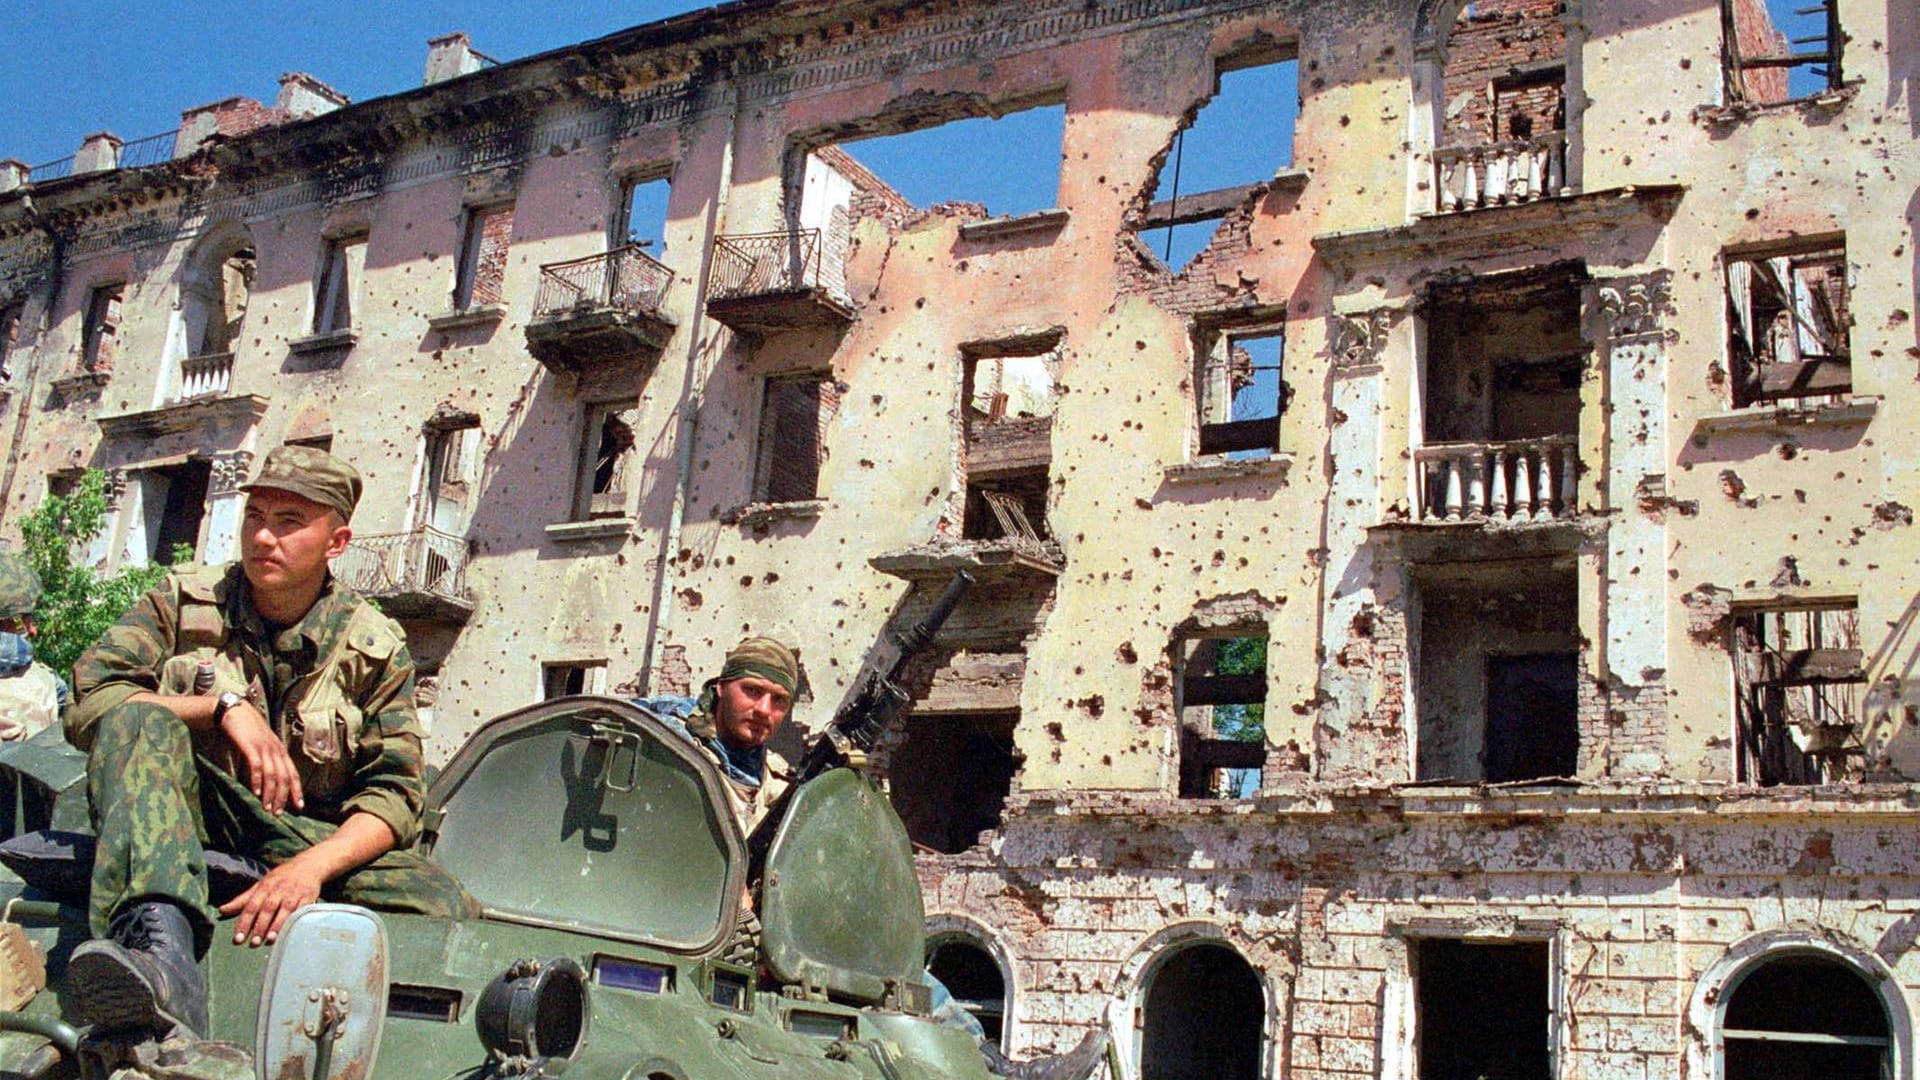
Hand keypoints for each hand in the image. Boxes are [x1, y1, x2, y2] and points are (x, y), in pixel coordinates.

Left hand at [218, 856, 324, 946]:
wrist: (309, 865)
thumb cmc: (281, 878)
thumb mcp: (260, 885)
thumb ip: (243, 900)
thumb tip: (222, 910)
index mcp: (264, 888)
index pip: (251, 906)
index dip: (244, 922)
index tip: (238, 938)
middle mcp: (278, 890)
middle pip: (267, 909)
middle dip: (260, 926)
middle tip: (254, 942)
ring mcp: (294, 893)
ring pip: (285, 910)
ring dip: (278, 925)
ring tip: (270, 939)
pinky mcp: (308, 896)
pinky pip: (302, 909)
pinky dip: (297, 919)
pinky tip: (292, 930)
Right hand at [220, 700, 303, 814]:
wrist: (234, 712)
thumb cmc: (247, 732)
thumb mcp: (261, 747)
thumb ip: (267, 761)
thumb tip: (267, 783)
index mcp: (280, 751)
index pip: (293, 774)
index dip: (297, 791)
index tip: (299, 807)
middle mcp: (276, 750)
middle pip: (285, 777)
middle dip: (283, 797)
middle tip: (279, 814)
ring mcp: (264, 747)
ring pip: (273, 775)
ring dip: (270, 794)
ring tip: (267, 808)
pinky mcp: (250, 746)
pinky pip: (257, 766)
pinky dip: (257, 781)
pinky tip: (255, 793)